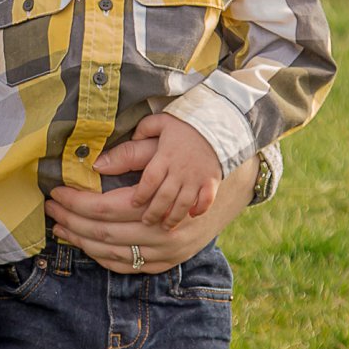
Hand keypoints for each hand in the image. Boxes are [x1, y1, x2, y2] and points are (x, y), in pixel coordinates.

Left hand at [46, 117, 254, 274]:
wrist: (231, 184)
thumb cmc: (190, 158)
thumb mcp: (163, 145)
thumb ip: (130, 154)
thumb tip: (94, 165)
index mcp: (160, 201)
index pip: (105, 207)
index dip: (76, 202)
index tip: (56, 192)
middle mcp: (164, 231)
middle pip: (104, 233)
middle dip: (71, 221)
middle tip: (50, 209)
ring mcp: (168, 251)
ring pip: (113, 253)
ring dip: (81, 242)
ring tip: (60, 227)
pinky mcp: (169, 261)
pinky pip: (128, 266)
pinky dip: (103, 257)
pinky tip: (84, 244)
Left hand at [132, 114, 222, 228]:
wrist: (219, 123)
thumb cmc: (186, 123)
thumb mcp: (161, 121)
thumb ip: (143, 130)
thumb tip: (129, 138)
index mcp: (165, 156)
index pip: (150, 180)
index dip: (141, 194)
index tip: (134, 203)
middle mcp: (180, 169)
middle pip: (164, 196)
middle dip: (154, 212)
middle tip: (146, 222)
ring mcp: (197, 177)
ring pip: (183, 203)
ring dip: (173, 217)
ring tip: (165, 227)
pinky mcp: (212, 180)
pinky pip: (206, 200)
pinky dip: (200, 209)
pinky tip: (192, 216)